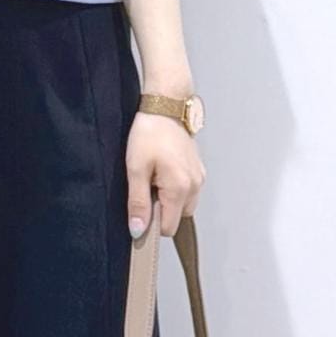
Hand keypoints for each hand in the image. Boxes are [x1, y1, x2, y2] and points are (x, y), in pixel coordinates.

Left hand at [125, 112, 204, 238]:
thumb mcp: (136, 169)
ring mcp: (199, 178)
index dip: (151, 223)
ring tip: (154, 176)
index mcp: (180, 188)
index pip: (168, 228)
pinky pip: (187, 192)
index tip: (140, 207)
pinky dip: (174, 189)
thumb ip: (138, 203)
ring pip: (182, 206)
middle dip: (160, 210)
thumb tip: (138, 230)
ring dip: (168, 200)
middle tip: (146, 185)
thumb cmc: (149, 133)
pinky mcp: (199, 171)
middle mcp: (194, 186)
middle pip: (176, 218)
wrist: (166, 107)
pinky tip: (163, 171)